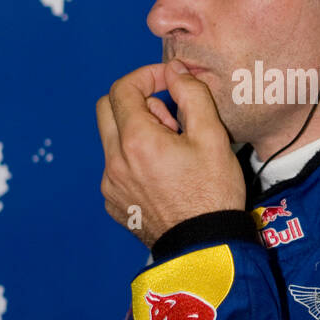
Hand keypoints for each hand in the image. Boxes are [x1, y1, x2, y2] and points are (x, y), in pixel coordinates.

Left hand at [96, 59, 246, 245]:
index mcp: (137, 141)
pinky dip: (135, 159)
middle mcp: (114, 161)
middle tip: (170, 119)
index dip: (146, 76)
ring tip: (173, 152)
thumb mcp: (213, 137)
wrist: (204, 247)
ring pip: (112, 139)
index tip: (169, 82)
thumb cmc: (213, 194)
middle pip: (106, 108)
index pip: (122, 88)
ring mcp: (110, 185)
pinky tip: (164, 175)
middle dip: (136, 101)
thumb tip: (175, 72)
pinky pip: (116, 167)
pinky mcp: (114, 203)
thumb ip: (192, 94)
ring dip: (137, 132)